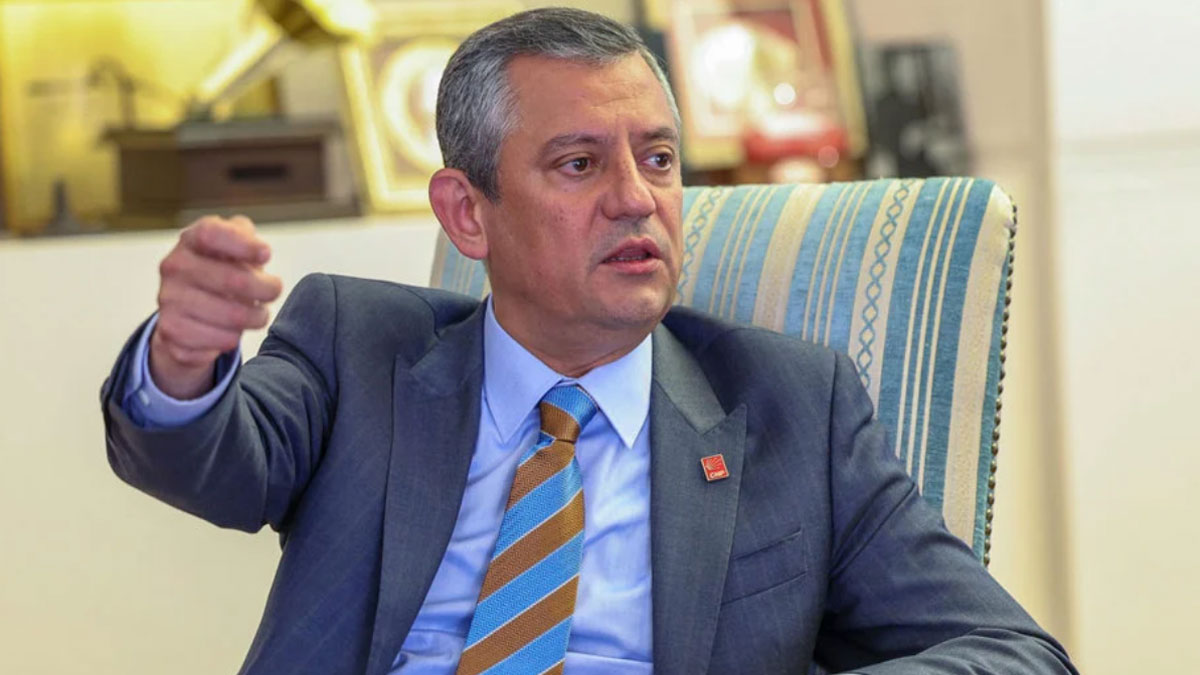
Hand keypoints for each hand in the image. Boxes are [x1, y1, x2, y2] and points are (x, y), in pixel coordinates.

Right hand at [149, 215, 282, 398]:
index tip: (266, 255)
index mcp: (191, 240)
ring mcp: (169, 300)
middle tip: (273, 291)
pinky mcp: (171, 332)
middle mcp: (174, 267)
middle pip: (234, 280)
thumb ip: (246, 236)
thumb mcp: (234, 244)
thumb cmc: (220, 270)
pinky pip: (222, 340)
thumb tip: (260, 252)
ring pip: (234, 316)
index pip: (211, 234)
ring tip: (256, 313)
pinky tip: (231, 329)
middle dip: (266, 289)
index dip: (244, 244)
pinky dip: (235, 337)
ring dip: (256, 317)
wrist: (186, 310)